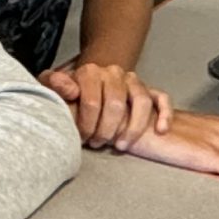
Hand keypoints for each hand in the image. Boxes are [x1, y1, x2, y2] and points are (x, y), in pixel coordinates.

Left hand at [41, 61, 166, 150]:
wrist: (88, 81)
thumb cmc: (70, 92)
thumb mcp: (54, 87)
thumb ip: (54, 84)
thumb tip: (68, 89)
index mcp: (90, 72)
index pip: (91, 102)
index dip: (85, 124)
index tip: (81, 137)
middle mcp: (114, 73)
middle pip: (116, 105)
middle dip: (106, 130)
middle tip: (97, 143)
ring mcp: (133, 81)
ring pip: (142, 103)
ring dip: (133, 128)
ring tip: (121, 146)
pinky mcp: (148, 90)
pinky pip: (162, 99)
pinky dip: (165, 114)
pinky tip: (161, 130)